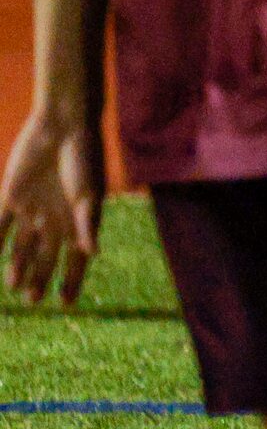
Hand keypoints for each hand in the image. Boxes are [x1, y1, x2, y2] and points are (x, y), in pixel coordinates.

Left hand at [1, 110, 102, 306]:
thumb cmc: (84, 158)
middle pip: (46, 257)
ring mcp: (32, 209)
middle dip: (39, 278)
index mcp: (79, 221)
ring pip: (22, 246)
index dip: (71, 280)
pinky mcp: (11, 196)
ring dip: (17, 265)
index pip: (75, 259)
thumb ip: (88, 223)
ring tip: (13, 284)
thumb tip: (93, 254)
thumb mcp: (90, 193)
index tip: (65, 303)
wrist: (62, 125)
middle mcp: (55, 219)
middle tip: (31, 298)